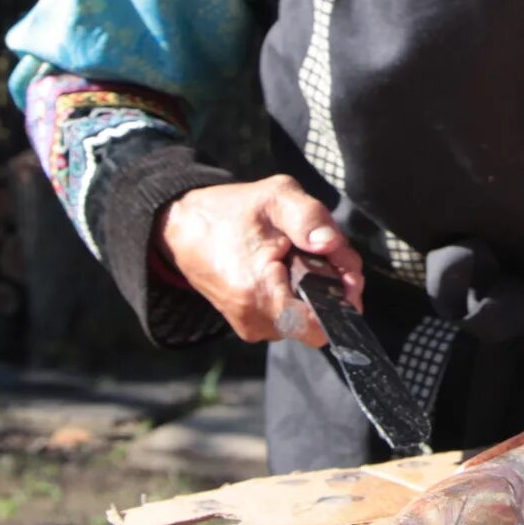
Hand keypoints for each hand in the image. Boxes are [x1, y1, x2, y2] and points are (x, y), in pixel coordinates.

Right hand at [155, 176, 363, 346]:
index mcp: (259, 293)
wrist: (181, 228)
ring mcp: (251, 327)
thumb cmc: (227, 212)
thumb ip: (310, 218)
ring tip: (294, 253)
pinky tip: (283, 266)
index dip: (342, 296)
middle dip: (331, 284)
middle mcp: (255, 321)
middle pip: (318, 318)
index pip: (318, 326)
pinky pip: (289, 316)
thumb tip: (333, 245)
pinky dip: (295, 292)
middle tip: (318, 248)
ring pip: (306, 318)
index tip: (340, 266)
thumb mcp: (274, 197)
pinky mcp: (250, 324)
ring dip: (313, 287)